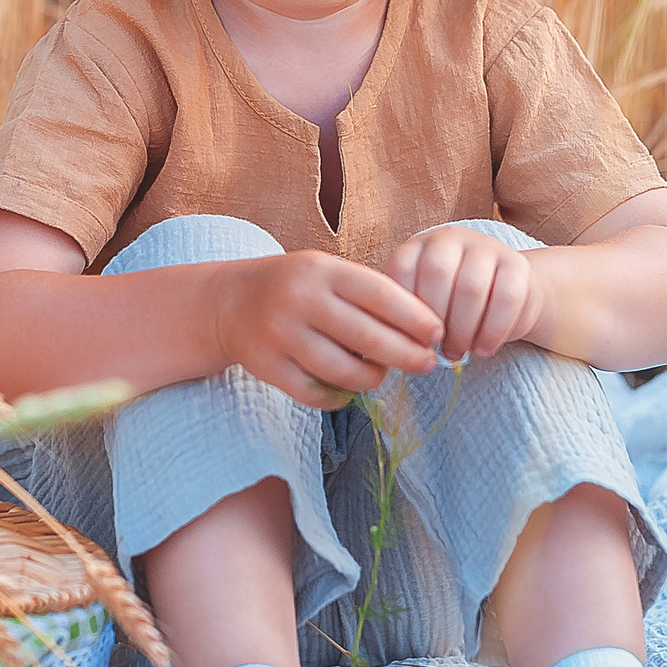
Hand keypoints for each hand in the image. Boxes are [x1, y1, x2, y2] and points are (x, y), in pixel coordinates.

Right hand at [215, 252, 443, 409]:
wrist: (229, 302)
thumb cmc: (297, 287)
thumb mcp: (328, 273)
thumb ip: (368, 295)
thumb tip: (422, 331)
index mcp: (322, 270)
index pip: (379, 294)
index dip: (414, 317)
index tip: (438, 333)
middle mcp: (300, 300)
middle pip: (366, 337)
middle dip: (406, 355)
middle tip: (428, 364)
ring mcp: (280, 335)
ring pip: (344, 371)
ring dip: (373, 378)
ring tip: (382, 374)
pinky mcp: (267, 368)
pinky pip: (317, 394)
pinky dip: (341, 397)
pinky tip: (349, 389)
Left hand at [386, 226, 537, 363]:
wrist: (504, 293)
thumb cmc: (450, 306)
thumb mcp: (422, 304)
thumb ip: (405, 317)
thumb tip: (387, 351)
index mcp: (419, 245)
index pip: (403, 268)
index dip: (404, 309)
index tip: (410, 338)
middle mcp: (451, 238)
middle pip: (437, 273)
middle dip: (435, 320)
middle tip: (436, 349)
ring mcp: (486, 247)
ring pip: (472, 287)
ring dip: (462, 330)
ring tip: (456, 353)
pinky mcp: (518, 265)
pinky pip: (507, 299)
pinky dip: (492, 331)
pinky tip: (482, 349)